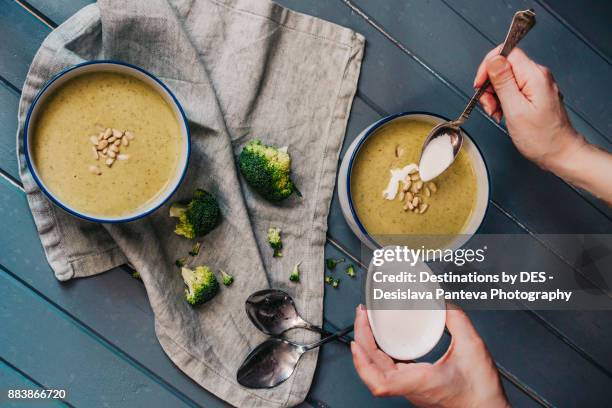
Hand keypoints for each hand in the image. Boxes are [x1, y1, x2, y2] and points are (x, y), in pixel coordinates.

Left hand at [351, 305, 508, 407]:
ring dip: (368, 347)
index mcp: (421, 381)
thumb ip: (457, 320)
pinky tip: (382, 339)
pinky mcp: (415, 385)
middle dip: (361, 341)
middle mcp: (411, 387)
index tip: (355, 343)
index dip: (362, 363)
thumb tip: (443, 302)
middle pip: (373, 370)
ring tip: (367, 323)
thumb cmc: (481, 391)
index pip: (381, 382)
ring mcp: (411, 388)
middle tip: (362, 315)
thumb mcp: (473, 347)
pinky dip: (379, 353)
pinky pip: (388, 370)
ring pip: (378, 370)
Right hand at [474, 46, 611, 204]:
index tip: (480, 84)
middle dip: (490, 85)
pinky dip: (503, 101)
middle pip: (504, 66)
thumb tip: (494, 60)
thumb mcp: (516, 110)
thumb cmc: (542, 137)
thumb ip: (503, 82)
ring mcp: (537, 85)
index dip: (488, 66)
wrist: (560, 153)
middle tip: (490, 106)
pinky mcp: (534, 94)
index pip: (506, 53)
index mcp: (534, 76)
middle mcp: (538, 76)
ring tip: (497, 113)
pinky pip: (513, 89)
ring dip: (495, 96)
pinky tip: (503, 114)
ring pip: (506, 79)